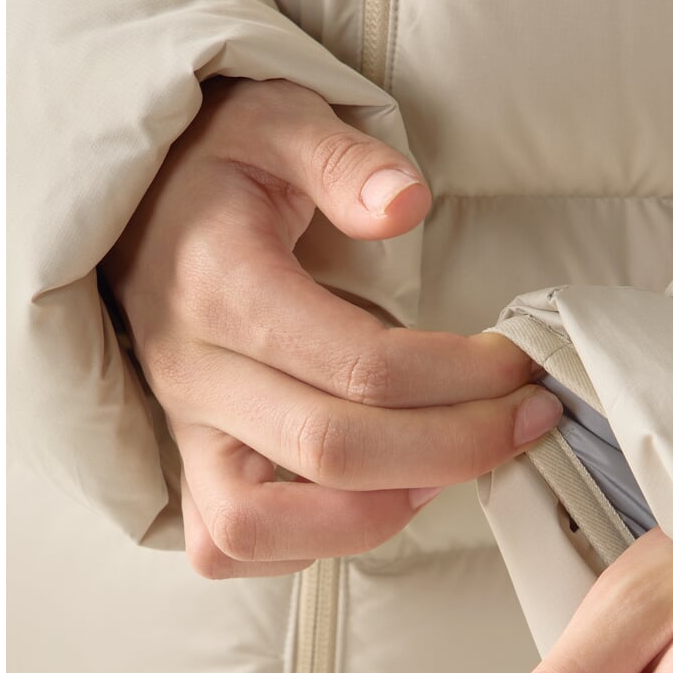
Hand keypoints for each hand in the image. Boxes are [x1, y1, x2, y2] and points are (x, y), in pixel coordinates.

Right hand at [103, 77, 556, 577]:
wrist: (146, 212)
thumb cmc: (226, 172)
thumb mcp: (283, 125)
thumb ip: (346, 160)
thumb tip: (406, 205)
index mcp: (220, 284)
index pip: (362, 366)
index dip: (463, 380)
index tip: (521, 368)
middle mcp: (194, 371)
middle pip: (332, 452)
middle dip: (455, 449)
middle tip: (525, 421)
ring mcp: (183, 430)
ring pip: (257, 526)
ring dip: (374, 515)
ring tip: (446, 472)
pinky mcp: (188, 467)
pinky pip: (229, 546)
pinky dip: (308, 545)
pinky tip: (377, 498)